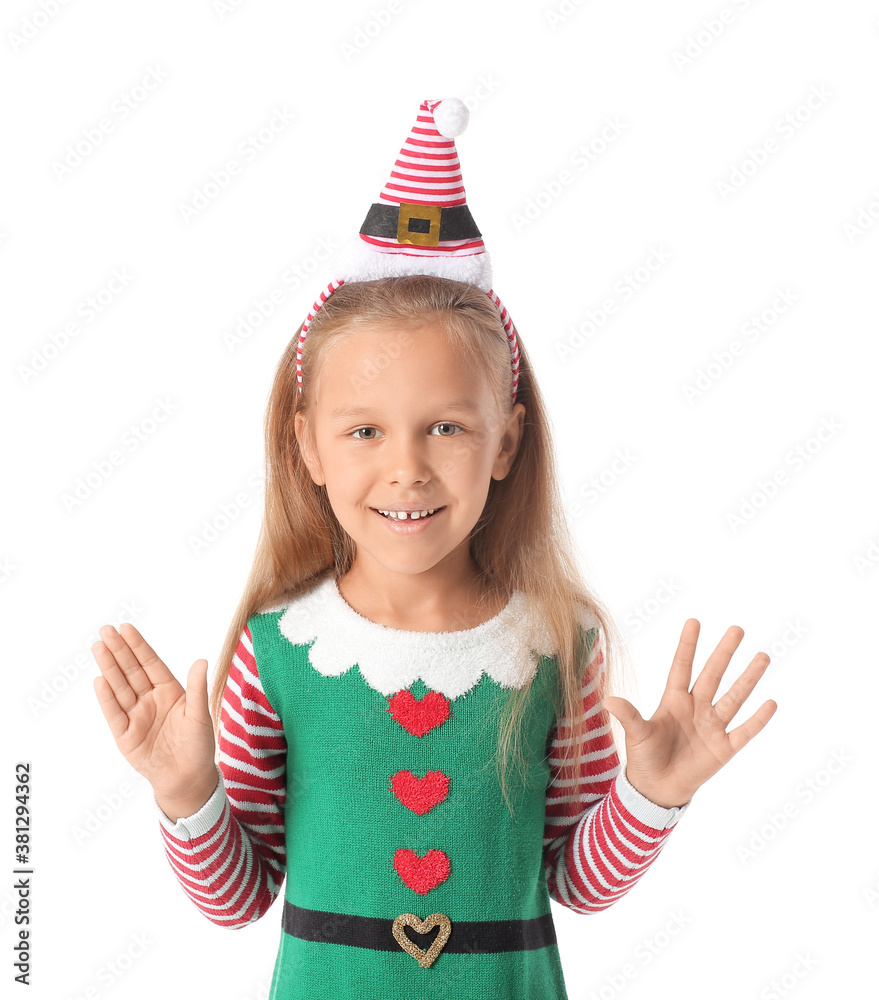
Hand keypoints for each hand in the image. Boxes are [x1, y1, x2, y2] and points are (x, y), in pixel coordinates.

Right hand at [92, 623, 216, 805]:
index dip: (138, 646)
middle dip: (119, 650)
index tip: (126, 628)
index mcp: (169, 691)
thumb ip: (197, 688)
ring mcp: (136, 716)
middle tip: (105, 630)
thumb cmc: (198, 745)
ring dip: (109, 668)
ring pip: (120, 687)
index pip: (150, 663)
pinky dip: (107, 698)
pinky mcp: (125, 736)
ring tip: (99, 647)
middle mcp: (150, 700)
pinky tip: (100, 680)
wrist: (188, 778)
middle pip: (131, 671)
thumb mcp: (200, 714)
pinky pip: (114, 714)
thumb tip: (201, 661)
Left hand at [601, 619, 776, 808]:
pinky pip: (744, 731)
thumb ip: (629, 716)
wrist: (657, 789)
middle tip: (737, 629)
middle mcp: (696, 708)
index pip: (682, 667)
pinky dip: (757, 719)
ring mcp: (712, 727)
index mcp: (673, 700)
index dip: (688, 646)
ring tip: (763, 656)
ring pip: (734, 697)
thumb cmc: (644, 757)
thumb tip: (607, 699)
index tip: (694, 621)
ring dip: (748, 678)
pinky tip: (770, 703)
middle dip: (724, 653)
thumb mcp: (636, 734)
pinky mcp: (724, 748)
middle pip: (712, 675)